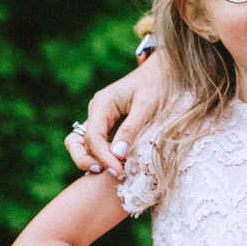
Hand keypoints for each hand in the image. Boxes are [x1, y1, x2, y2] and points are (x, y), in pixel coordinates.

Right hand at [69, 49, 165, 178]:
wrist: (167, 71)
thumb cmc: (158, 83)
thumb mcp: (148, 105)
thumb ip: (131, 128)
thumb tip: (117, 154)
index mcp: (102, 103)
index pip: (92, 137)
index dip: (103, 158)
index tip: (119, 171)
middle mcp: (97, 112)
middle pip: (79, 143)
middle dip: (89, 161)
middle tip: (112, 174)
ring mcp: (102, 120)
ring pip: (85, 146)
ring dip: (94, 161)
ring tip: (114, 172)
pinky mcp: (110, 126)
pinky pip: (99, 145)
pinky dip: (105, 157)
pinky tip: (120, 165)